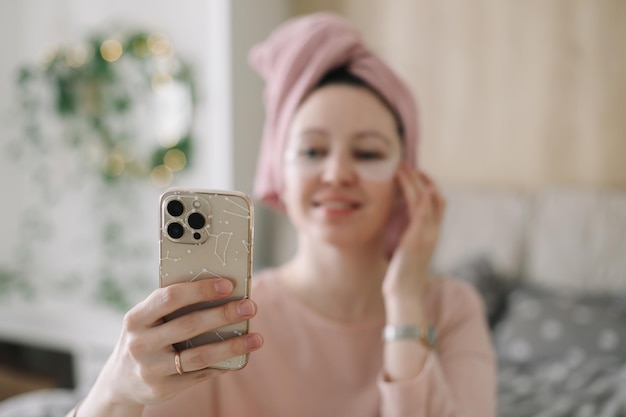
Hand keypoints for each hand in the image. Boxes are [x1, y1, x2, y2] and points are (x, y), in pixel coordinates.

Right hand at [93, 278, 262, 407]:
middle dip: (224, 315)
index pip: (170, 297)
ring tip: (256, 338)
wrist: (119, 382)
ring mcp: (151, 369)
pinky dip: (222, 365)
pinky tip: (239, 357)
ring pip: (199, 356)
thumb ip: (172, 306)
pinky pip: (199, 375)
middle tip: (250, 307)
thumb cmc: (144, 337)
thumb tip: (221, 290)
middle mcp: (140, 344)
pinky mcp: (163, 389)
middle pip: (190, 325)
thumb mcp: (146, 320)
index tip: (228, 285)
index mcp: (136, 318)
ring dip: (232, 346)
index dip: (200, 290)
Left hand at [383, 164, 445, 301]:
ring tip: (402, 168)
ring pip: (427, 200)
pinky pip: (422, 214)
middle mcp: (434, 232)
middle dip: (422, 178)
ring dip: (415, 181)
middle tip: (407, 165)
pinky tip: (417, 184)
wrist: (405, 295)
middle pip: (435, 196)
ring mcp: (427, 235)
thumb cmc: (403, 276)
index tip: (414, 174)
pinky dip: (422, 197)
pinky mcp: (417, 240)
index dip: (428, 185)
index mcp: (432, 234)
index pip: (437, 203)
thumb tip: (400, 225)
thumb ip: (408, 236)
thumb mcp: (406, 251)